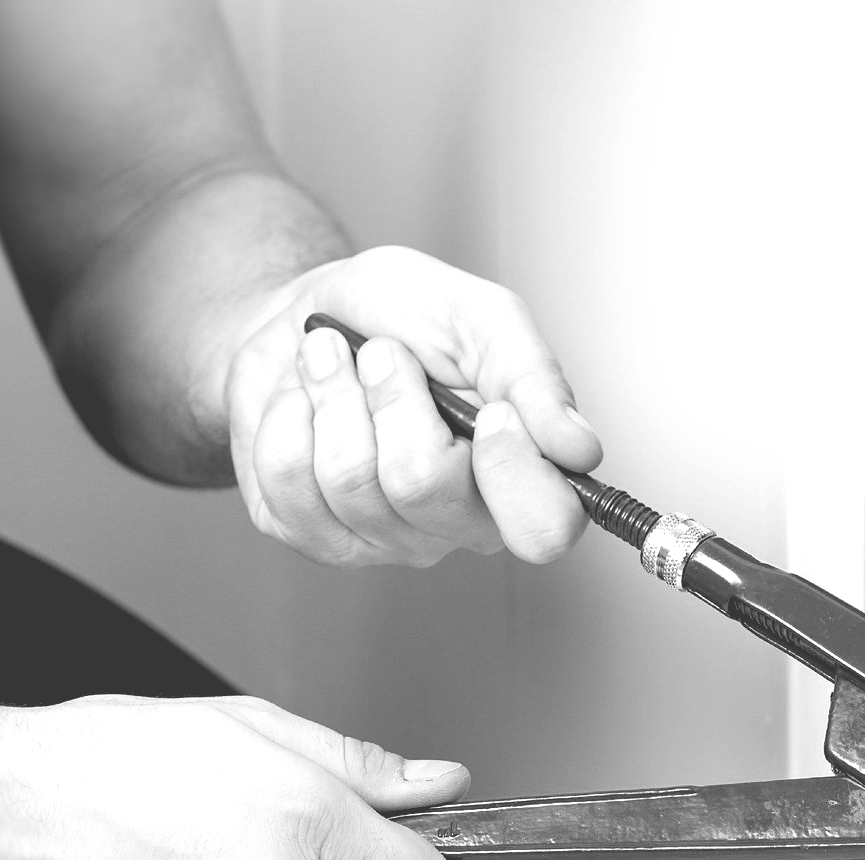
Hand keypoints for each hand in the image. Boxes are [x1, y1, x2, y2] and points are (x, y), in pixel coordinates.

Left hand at [225, 246, 604, 567]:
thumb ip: (531, 375)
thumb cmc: (397, 318)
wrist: (302, 321)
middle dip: (391, 394)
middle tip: (384, 356)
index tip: (491, 408)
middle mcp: (455, 524)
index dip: (514, 470)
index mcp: (517, 478)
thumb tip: (579, 447)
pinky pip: (286, 477)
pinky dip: (289, 412)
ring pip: (347, 478)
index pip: (544, 528)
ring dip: (333, 392)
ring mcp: (380, 539)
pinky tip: (305, 402)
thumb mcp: (477, 316)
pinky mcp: (311, 535)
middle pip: (420, 486)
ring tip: (338, 366)